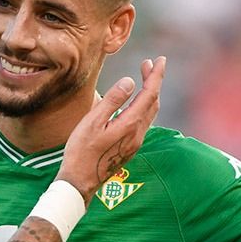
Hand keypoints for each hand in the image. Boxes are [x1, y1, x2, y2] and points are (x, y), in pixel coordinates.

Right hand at [58, 56, 164, 202]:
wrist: (80, 182)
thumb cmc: (81, 151)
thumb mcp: (93, 122)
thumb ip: (113, 100)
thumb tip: (130, 81)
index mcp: (130, 124)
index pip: (150, 94)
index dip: (156, 75)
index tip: (160, 59)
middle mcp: (138, 134)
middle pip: (153, 102)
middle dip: (153, 81)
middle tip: (149, 64)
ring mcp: (135, 142)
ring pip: (150, 113)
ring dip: (149, 94)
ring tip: (143, 78)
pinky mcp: (130, 148)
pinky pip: (143, 122)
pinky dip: (143, 106)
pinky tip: (134, 102)